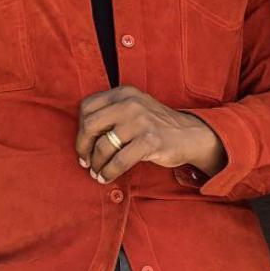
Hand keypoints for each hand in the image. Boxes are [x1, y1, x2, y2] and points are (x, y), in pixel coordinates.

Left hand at [73, 86, 225, 184]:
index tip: (83, 145)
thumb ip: (110, 113)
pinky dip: (109, 172)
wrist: (189, 134)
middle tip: (85, 162)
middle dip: (83, 147)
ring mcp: (140, 121)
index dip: (80, 129)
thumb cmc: (155, 126)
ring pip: (103, 146)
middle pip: (90, 125)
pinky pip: (119, 161)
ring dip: (97, 164)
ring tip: (97, 173)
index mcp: (123, 93)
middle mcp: (130, 103)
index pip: (87, 107)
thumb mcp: (133, 108)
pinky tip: (107, 177)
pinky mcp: (149, 141)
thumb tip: (82, 138)